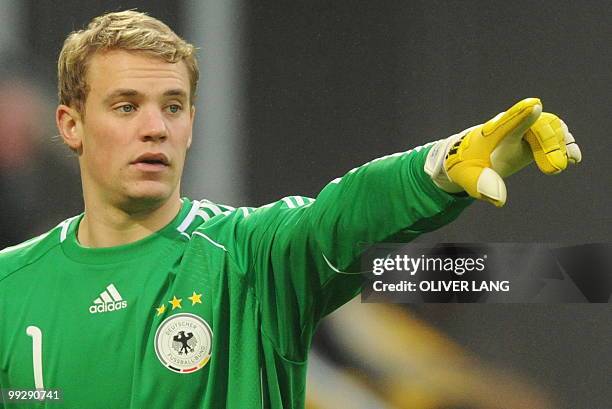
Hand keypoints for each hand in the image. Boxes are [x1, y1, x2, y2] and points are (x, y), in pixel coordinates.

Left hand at [425, 98, 581, 206]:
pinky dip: (565, 143)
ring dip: (560, 142)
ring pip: (549, 128)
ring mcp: (525, 129)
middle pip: (535, 125)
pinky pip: (554, 135)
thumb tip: (499, 200)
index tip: (535, 106)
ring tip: (570, 159)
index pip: (507, 121)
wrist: (470, 160)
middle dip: (548, 143)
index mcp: (491, 132)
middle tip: (556, 168)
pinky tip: (573, 158)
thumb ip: (483, 185)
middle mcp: (512, 126)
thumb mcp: (469, 177)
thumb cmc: (467, 167)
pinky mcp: (535, 137)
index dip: (520, 115)